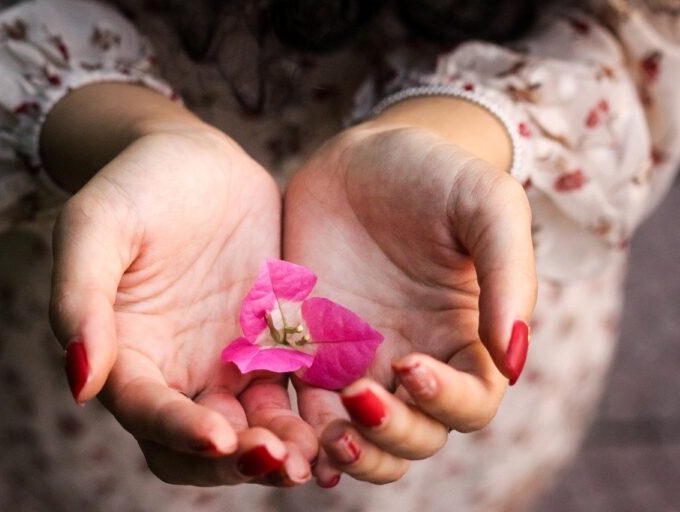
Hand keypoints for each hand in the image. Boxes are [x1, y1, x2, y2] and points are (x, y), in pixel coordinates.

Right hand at [46, 86, 316, 485]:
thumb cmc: (134, 185)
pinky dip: (315, 411)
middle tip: (278, 460)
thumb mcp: (95, 227)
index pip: (147, 412)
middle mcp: (178, 369)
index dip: (178, 430)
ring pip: (256, 427)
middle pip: (200, 444)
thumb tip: (81, 382)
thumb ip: (79, 298)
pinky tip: (347, 415)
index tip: (220, 436)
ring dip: (282, 448)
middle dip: (236, 462)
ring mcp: (228, 359)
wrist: (195, 158)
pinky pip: (296, 388)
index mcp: (128, 353)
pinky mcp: (274, 342)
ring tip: (317, 451)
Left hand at [284, 108, 536, 484]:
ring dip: (346, 449)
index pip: (471, 403)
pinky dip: (297, 427)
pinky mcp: (306, 349)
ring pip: (359, 436)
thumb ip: (509, 277)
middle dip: (391, 435)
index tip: (412, 364)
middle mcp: (412, 360)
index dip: (448, 400)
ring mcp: (357, 360)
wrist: (362, 156)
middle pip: (415, 436)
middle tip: (358, 398)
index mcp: (463, 339)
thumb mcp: (487, 206)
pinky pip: (302, 403)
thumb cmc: (436, 174)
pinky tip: (286, 428)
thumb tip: (513, 361)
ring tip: (324, 433)